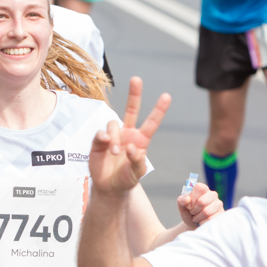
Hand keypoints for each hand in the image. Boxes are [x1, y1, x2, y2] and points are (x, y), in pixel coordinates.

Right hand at [89, 76, 171, 195]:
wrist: (109, 187)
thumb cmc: (126, 179)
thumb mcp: (137, 173)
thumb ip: (138, 162)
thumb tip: (132, 148)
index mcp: (141, 140)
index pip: (151, 122)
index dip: (159, 110)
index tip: (167, 96)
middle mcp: (127, 133)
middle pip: (131, 109)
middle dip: (134, 94)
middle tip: (136, 79)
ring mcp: (113, 136)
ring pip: (113, 124)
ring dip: (115, 138)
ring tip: (116, 152)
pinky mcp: (98, 141)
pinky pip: (101, 133)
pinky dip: (104, 137)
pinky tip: (107, 144)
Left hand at [177, 180, 221, 228]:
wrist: (194, 225)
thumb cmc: (188, 213)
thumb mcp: (182, 207)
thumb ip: (181, 201)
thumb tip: (187, 199)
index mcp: (203, 189)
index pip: (199, 187)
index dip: (192, 198)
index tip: (189, 205)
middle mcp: (212, 194)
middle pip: (201, 202)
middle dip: (194, 210)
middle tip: (192, 212)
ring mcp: (218, 204)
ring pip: (206, 212)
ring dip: (198, 217)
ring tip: (197, 217)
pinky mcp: (221, 214)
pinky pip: (210, 219)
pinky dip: (203, 222)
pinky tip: (202, 221)